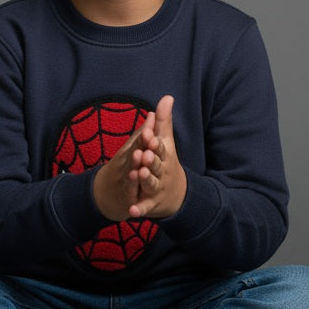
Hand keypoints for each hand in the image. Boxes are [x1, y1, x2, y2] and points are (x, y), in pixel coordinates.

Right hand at [92, 112, 156, 221]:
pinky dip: (133, 207)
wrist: (105, 193)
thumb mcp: (133, 148)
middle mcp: (125, 167)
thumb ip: (144, 132)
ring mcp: (125, 184)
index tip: (150, 127)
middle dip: (137, 154)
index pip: (137, 142)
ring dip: (132, 177)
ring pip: (129, 180)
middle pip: (131, 160)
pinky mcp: (127, 201)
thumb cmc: (125, 166)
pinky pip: (130, 204)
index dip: (144, 136)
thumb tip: (153, 113)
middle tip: (143, 150)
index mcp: (129, 153)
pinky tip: (133, 210)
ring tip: (138, 172)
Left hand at [127, 95, 186, 219]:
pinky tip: (131, 212)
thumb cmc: (166, 162)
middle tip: (145, 154)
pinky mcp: (150, 203)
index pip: (160, 147)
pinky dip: (139, 209)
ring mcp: (157, 188)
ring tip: (139, 174)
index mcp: (165, 156)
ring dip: (145, 179)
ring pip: (151, 184)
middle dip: (151, 160)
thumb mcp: (165, 141)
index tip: (149, 135)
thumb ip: (163, 121)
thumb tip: (167, 97)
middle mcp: (162, 171)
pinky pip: (144, 206)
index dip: (154, 142)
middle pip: (157, 165)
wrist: (177, 194)